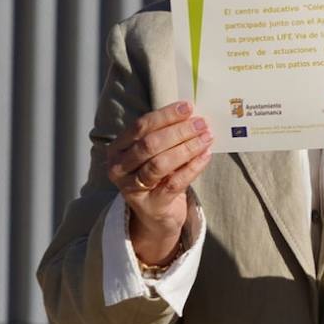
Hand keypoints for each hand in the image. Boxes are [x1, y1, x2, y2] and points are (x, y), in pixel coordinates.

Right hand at [107, 101, 213, 265]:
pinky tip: (206, 155)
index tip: (187, 107)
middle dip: (178, 131)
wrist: (155, 216)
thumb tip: (192, 114)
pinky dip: (193, 167)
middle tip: (201, 123)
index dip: (165, 115)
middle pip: (150, 144)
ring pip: (160, 163)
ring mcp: (133, 189)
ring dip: (187, 147)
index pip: (140, 126)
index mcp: (117, 149)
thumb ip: (166, 135)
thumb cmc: (157, 177)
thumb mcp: (154, 154)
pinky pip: (174, 183)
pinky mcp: (152, 205)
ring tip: (206, 137)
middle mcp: (119, 169)